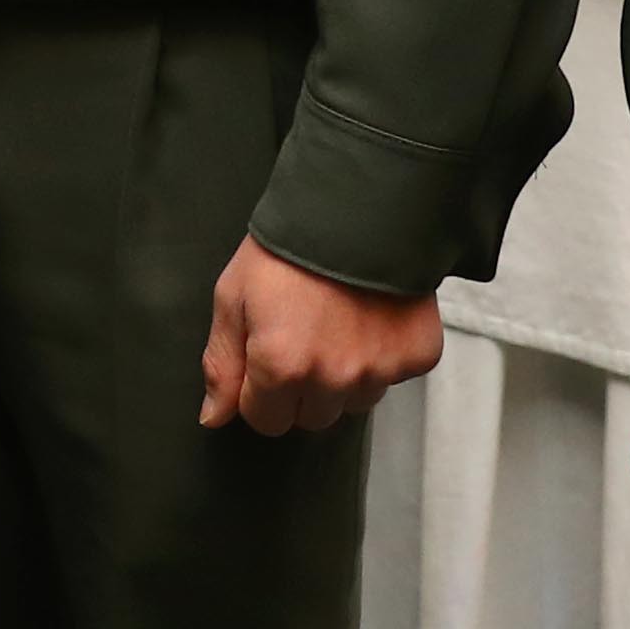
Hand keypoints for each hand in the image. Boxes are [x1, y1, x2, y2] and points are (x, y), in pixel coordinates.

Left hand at [196, 235, 442, 433]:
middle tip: (303, 335)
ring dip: (343, 376)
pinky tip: (370, 319)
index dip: (259, 389)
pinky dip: (382, 356)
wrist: (357, 207)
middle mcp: (333, 378)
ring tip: (338, 323)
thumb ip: (222, 363)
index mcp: (281, 367)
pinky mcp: (416, 357)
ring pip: (353, 402)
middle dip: (301, 388)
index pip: (265, 421)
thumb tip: (213, 416)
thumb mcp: (233, 296)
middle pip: (311, 418)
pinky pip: (393, 378)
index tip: (267, 353)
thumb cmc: (289, 247)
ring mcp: (379, 370)